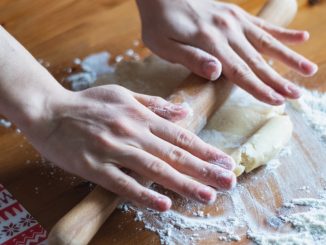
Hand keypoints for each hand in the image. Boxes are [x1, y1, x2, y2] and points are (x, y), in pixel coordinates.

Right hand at [28, 85, 235, 210]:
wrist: (49, 110)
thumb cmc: (88, 103)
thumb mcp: (123, 94)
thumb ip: (155, 105)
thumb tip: (184, 113)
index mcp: (140, 115)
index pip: (179, 135)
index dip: (205, 149)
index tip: (225, 161)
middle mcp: (132, 132)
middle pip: (174, 154)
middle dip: (204, 169)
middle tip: (229, 181)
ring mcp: (114, 150)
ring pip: (154, 169)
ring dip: (183, 184)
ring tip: (207, 195)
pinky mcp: (94, 167)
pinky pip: (123, 184)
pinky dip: (144, 194)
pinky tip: (164, 204)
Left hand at [136, 0, 317, 104]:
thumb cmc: (159, 24)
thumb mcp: (164, 46)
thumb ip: (191, 58)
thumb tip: (217, 72)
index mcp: (210, 42)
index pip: (239, 71)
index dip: (258, 88)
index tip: (277, 101)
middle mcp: (227, 30)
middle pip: (257, 60)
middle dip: (278, 80)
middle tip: (298, 95)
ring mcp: (234, 20)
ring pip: (267, 42)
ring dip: (289, 57)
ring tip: (310, 69)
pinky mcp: (235, 14)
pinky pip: (262, 24)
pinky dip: (282, 32)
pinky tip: (301, 37)